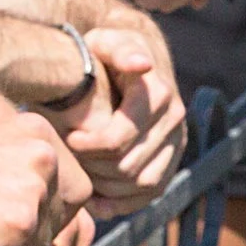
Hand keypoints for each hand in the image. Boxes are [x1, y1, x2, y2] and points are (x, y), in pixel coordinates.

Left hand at [49, 26, 185, 214]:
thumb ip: (118, 50)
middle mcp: (174, 120)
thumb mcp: (106, 42)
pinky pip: (152, 194)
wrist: (129, 60)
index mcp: (158, 93)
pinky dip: (124, 204)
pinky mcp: (172, 160)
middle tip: (70, 160)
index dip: (89, 146)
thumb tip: (142, 65)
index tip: (69, 139)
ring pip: (143, 184)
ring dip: (108, 188)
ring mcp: (177, 142)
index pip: (119, 138)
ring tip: (81, 177)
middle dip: (94, 168)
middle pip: (129, 165)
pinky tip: (96, 202)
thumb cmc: (106, 52)